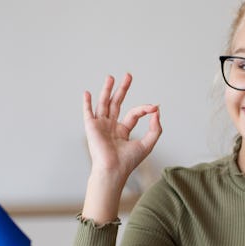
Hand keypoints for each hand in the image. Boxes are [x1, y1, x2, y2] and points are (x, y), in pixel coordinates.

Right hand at [81, 74, 161, 221]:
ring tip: (111, 77)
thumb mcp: (148, 143)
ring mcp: (100, 126)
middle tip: (128, 75)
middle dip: (123, 89)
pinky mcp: (91, 127)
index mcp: (123, 131)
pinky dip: (87, 103)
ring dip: (107, 90)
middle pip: (116, 104)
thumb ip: (156, 128)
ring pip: (104, 104)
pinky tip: (87, 93)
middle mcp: (111, 127)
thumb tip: (157, 110)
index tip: (154, 107)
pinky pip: (88, 113)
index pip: (133, 114)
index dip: (144, 109)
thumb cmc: (129, 161)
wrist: (113, 170)